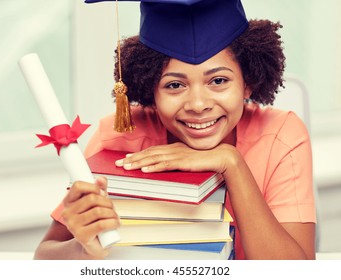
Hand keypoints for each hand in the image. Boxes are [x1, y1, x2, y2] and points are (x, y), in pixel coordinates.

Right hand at [61, 177, 119, 258]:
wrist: (92, 245)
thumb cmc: (93, 222)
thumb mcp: (97, 203)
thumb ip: (99, 190)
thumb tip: (101, 179)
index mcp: (69, 202)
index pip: (78, 185)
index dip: (93, 187)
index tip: (101, 192)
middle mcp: (67, 213)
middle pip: (92, 198)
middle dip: (107, 202)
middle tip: (111, 207)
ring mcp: (73, 225)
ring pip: (99, 211)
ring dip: (112, 213)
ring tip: (114, 217)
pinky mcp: (81, 236)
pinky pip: (102, 224)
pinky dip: (113, 222)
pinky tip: (115, 223)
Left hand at [115, 142, 238, 173]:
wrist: (221, 157)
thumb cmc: (206, 159)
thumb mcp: (188, 159)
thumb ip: (177, 161)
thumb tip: (166, 167)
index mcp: (174, 148)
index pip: (152, 151)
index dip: (138, 154)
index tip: (127, 157)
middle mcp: (173, 149)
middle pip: (149, 154)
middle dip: (132, 158)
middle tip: (119, 163)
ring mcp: (177, 155)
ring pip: (153, 158)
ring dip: (138, 162)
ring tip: (126, 167)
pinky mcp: (182, 162)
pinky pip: (165, 165)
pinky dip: (153, 167)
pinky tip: (144, 170)